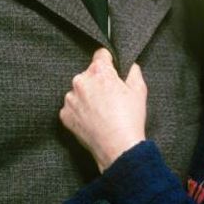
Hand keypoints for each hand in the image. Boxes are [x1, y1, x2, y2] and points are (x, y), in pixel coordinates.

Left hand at [60, 48, 147, 172]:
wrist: (118, 148)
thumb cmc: (130, 120)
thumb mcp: (139, 90)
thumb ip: (133, 71)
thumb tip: (130, 66)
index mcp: (99, 72)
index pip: (100, 54)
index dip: (109, 62)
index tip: (112, 70)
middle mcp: (80, 81)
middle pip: (88, 74)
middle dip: (97, 82)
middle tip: (110, 98)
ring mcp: (70, 99)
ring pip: (79, 91)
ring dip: (87, 97)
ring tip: (101, 112)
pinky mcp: (64, 115)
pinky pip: (72, 107)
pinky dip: (80, 111)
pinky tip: (92, 120)